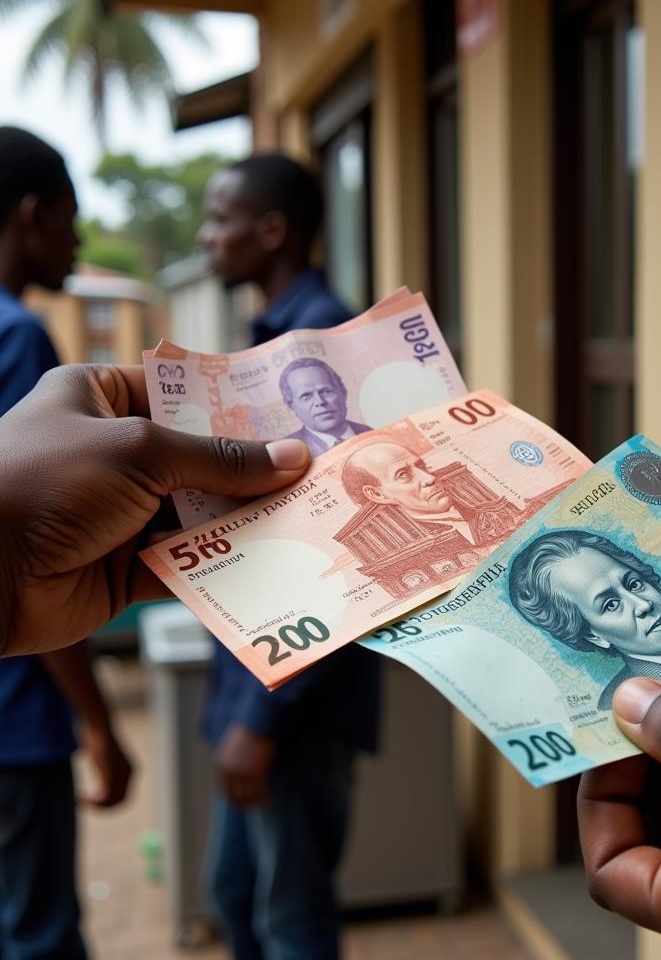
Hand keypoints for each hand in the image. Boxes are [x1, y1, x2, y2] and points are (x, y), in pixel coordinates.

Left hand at [0, 364, 309, 655]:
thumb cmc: (46, 482)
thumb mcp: (140, 452)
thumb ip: (221, 458)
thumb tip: (294, 458)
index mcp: (100, 400)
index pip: (181, 393)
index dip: (235, 404)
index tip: (294, 413)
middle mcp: (114, 453)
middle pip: (201, 457)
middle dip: (253, 467)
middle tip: (316, 468)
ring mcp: (122, 513)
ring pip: (201, 512)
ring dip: (247, 518)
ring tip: (308, 513)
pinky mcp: (129, 566)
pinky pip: (190, 562)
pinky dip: (226, 565)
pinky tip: (273, 559)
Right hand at [80, 723, 132, 807]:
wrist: (98, 727)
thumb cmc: (97, 739)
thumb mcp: (104, 759)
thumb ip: (106, 773)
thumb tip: (101, 786)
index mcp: (131, 770)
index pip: (124, 796)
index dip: (109, 804)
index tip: (92, 801)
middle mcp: (130, 773)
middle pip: (121, 802)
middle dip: (103, 808)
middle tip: (86, 804)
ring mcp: (122, 773)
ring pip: (113, 801)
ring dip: (96, 806)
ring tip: (82, 802)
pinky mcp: (111, 772)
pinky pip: (105, 796)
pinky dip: (93, 802)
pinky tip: (81, 797)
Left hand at [216, 725, 274, 806]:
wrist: (259, 721)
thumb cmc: (250, 729)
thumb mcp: (235, 746)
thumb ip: (234, 760)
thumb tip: (240, 773)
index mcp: (221, 764)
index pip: (224, 789)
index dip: (233, 798)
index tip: (242, 802)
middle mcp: (229, 771)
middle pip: (235, 795)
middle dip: (244, 804)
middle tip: (253, 807)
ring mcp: (242, 772)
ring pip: (249, 795)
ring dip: (257, 802)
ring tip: (265, 803)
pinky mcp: (256, 772)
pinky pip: (260, 791)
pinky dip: (265, 798)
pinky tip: (270, 800)